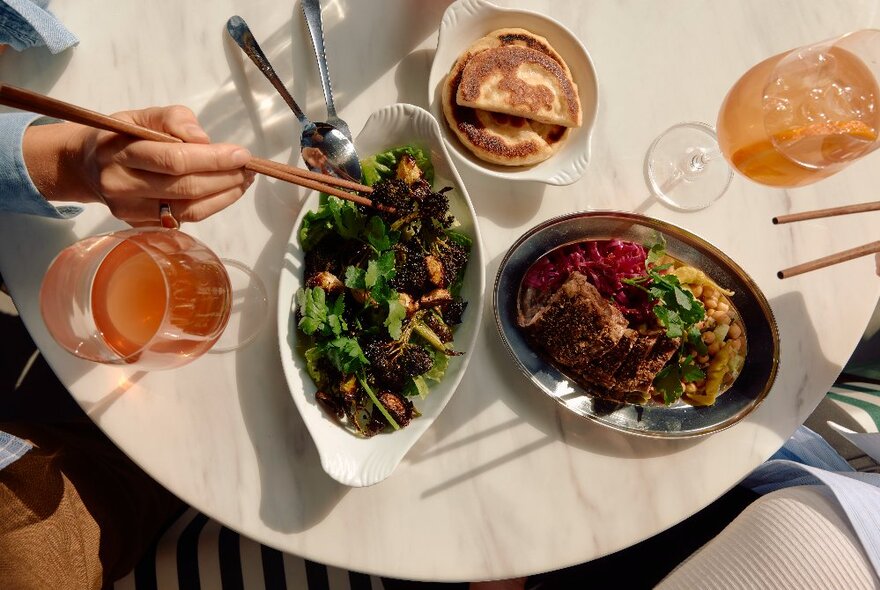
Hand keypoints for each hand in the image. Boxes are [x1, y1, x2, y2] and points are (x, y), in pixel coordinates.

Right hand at [23, 105, 253, 224]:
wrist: (85, 167)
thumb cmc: (121, 136)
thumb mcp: (141, 115)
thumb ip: (174, 119)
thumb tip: (204, 139)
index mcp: (120, 151)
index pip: (174, 159)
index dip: (213, 159)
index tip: (242, 154)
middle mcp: (122, 184)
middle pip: (185, 187)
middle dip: (225, 178)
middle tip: (250, 169)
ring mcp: (129, 210)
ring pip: (188, 209)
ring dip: (224, 196)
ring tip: (244, 181)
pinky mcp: (138, 225)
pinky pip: (183, 219)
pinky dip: (211, 207)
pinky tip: (226, 193)